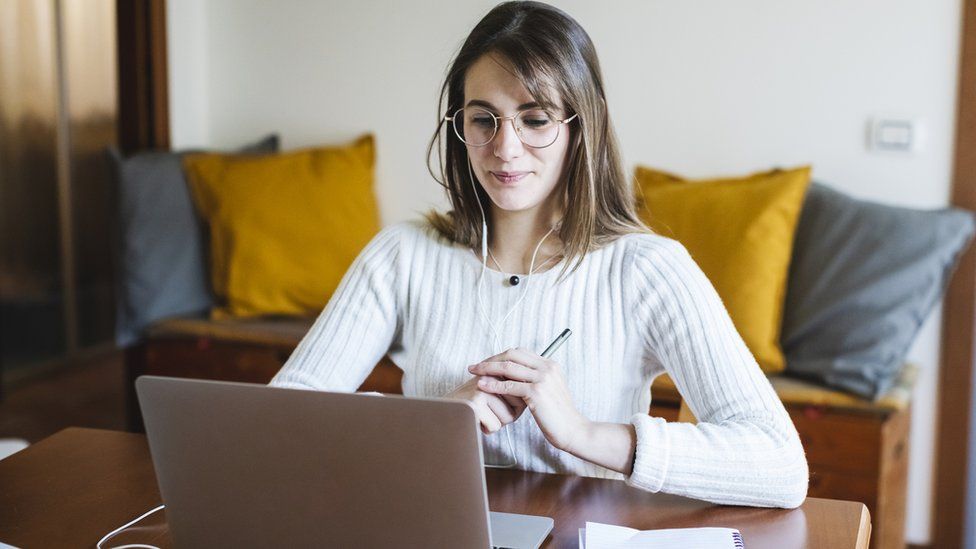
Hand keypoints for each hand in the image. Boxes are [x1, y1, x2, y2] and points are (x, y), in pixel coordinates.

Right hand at [444, 375, 524, 434]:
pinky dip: (486, 428)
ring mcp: (483, 388)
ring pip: (508, 417)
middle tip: (488, 410)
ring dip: (496, 422)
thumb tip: (530, 399)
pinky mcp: (476, 402)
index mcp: (498, 370)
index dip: (514, 406)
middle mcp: (491, 375)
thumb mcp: (494, 393)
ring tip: (481, 414)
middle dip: (507, 414)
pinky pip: (495, 425)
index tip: (497, 403)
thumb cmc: (472, 407)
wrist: (443, 413)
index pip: (523, 393)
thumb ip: (512, 391)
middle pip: (519, 405)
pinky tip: (475, 420)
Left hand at [468, 347, 588, 451]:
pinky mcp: (536, 393)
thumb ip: (536, 380)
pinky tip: (482, 386)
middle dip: (491, 359)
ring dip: (487, 368)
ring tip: (474, 372)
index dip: (501, 356)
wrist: (573, 430)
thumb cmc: (559, 415)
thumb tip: (515, 376)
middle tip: (475, 366)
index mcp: (550, 365)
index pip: (520, 352)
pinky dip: (493, 385)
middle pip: (512, 355)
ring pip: (508, 367)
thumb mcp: (550, 391)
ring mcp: (542, 379)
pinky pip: (509, 385)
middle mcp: (547, 367)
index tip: (487, 363)